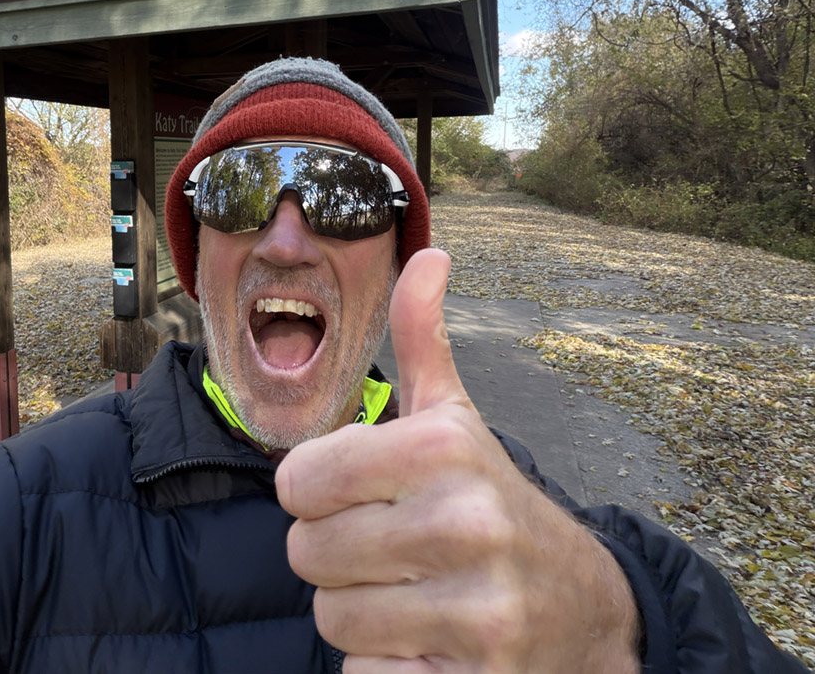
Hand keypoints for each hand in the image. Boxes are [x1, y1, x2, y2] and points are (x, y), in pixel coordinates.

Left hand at [275, 249, 639, 672]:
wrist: (587, 612)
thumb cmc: (493, 503)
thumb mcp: (458, 420)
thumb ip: (424, 341)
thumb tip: (430, 252)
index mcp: (442, 449)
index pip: (297, 481)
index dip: (315, 495)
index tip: (357, 498)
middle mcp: (463, 522)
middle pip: (307, 555)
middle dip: (334, 557)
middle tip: (388, 552)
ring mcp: (476, 607)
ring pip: (332, 619)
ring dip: (358, 614)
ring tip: (410, 594)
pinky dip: (383, 666)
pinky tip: (428, 641)